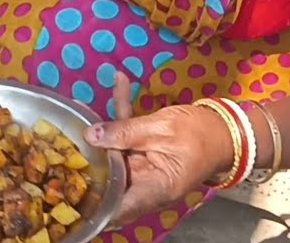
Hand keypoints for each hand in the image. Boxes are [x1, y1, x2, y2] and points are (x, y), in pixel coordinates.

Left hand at [83, 73, 232, 224]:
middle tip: (62, 140)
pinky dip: (121, 115)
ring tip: (77, 109)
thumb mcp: (162, 128)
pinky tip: (119, 82)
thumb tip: (91, 135)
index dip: (95, 203)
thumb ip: (126, 132)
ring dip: (99, 132)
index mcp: (155, 189)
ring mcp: (143, 169)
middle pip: (109, 179)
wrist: (226, 129)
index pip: (118, 206)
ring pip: (113, 155)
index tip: (72, 189)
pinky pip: (127, 137)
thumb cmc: (202, 133)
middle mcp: (146, 185)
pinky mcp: (144, 153)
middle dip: (87, 162)